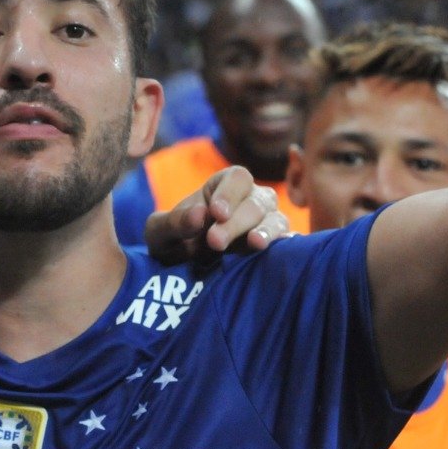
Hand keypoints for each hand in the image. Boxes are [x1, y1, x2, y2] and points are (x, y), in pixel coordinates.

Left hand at [144, 165, 286, 264]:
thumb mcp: (160, 232)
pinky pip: (288, 243)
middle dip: (236, 222)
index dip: (229, 193)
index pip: (237, 178)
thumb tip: (198, 214)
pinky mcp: (276, 247)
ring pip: (276, 220)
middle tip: (215, 241)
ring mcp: (267, 222)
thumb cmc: (173, 241)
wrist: (183, 270)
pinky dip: (284, 247)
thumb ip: (174, 221)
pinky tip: (277, 255)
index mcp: (223, 186)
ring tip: (255, 244)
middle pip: (255, 202)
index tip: (216, 212)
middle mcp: (251, 199)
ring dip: (265, 231)